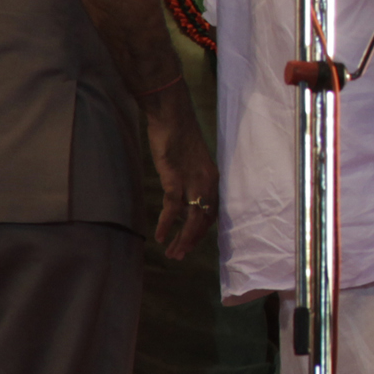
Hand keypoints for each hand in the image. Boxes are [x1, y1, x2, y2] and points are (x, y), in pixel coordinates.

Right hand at [142, 87, 218, 259]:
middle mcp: (207, 183)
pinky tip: (160, 237)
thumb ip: (189, 181)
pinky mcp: (175, 179)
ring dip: (182, 239)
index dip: (202, 230)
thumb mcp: (190, 162)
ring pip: (191, 219)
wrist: (172, 117)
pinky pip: (172, 208)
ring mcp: (192, 182)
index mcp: (212, 179)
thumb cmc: (179, 136)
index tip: (192, 242)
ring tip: (173, 254)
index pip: (212, 211)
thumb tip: (182, 200)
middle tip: (180, 256)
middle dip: (192, 240)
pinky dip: (167, 224)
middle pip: (203, 219)